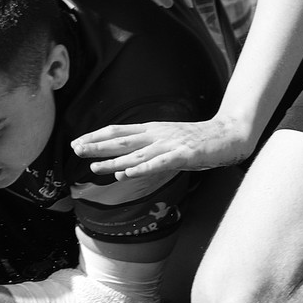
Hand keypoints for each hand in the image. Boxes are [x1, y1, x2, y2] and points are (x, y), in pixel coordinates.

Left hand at [71, 115, 253, 181]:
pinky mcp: (184, 154)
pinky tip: (127, 173)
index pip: (118, 132)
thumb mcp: (166, 145)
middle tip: (74, 150)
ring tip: (93, 167)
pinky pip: (160, 163)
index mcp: (152, 130)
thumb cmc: (197, 142)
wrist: (228, 135)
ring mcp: (170, 144)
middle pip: (121, 140)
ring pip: (137, 154)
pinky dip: (142, 168)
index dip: (96, 137)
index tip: (76, 143)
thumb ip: (144, 157)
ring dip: (113, 160)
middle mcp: (157, 134)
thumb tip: (119, 169)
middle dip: (97, 146)